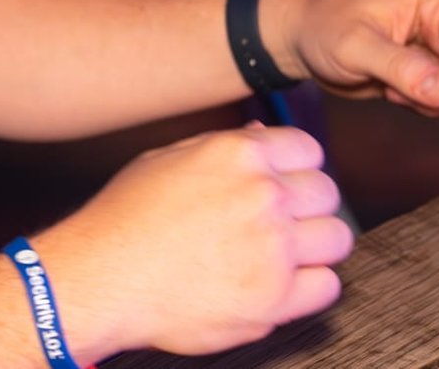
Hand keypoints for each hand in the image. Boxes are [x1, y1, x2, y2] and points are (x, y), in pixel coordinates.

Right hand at [34, 124, 350, 358]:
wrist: (101, 278)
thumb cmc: (127, 218)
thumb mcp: (171, 158)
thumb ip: (225, 148)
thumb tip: (264, 138)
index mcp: (241, 154)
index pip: (309, 151)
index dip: (297, 170)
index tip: (287, 186)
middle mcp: (263, 195)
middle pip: (327, 193)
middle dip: (309, 207)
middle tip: (285, 224)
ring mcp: (272, 248)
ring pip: (337, 239)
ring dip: (316, 247)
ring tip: (287, 256)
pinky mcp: (272, 299)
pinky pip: (326, 287)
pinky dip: (311, 287)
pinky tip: (283, 285)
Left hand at [264, 0, 438, 116]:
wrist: (304, 35)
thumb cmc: (323, 26)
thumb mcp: (355, 46)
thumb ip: (401, 67)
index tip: (402, 88)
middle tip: (393, 90)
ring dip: (438, 104)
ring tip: (394, 89)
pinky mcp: (436, 64)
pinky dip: (433, 107)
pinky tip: (398, 92)